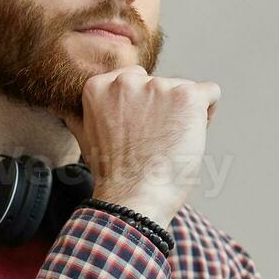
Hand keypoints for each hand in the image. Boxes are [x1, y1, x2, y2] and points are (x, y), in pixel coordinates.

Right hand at [61, 65, 220, 226]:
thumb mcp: (86, 135)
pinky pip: (211, 92)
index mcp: (99, 85)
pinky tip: (191, 136)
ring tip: (169, 145)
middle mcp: (127, 80)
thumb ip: (86, 111)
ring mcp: (158, 86)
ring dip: (183, 115)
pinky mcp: (187, 96)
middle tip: (154, 143)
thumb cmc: (114, 175)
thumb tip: (68, 106)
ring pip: (185, 91)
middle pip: (161, 85)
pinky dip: (207, 114)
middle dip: (162, 110)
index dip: (141, 108)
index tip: (136, 134)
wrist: (134, 198)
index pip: (135, 81)